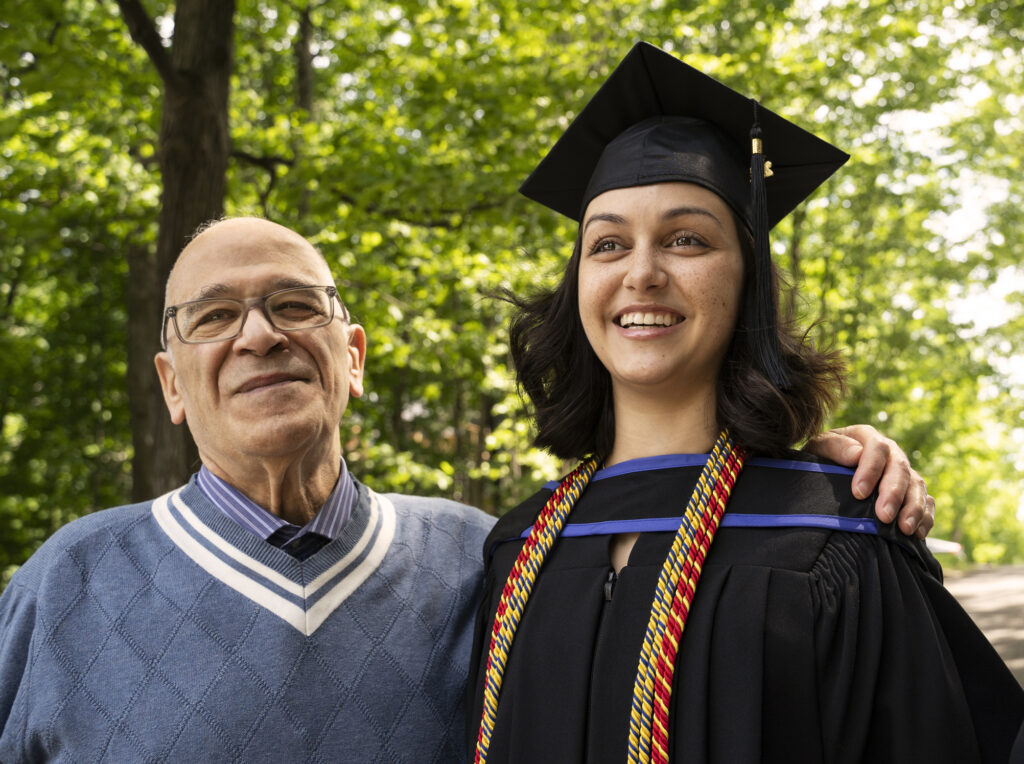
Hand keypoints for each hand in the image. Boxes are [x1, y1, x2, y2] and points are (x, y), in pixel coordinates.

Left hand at [803, 425, 934, 538]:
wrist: (825, 470)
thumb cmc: (821, 458)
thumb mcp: (819, 448)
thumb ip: (835, 447)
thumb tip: (856, 455)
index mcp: (867, 437)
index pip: (877, 448)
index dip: (871, 470)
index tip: (859, 493)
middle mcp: (890, 452)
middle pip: (900, 468)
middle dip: (893, 494)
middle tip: (884, 516)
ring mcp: (903, 472)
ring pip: (917, 486)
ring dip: (913, 508)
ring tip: (905, 529)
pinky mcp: (911, 491)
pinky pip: (926, 502)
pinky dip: (925, 517)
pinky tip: (917, 533)